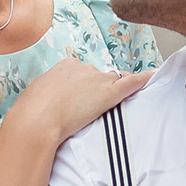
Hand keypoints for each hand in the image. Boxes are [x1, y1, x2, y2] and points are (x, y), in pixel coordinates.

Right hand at [6, 58, 152, 145]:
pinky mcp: (109, 93)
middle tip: (86, 110)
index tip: (80, 98)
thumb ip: (49, 91)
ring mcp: (97, 79)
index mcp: (65, 65)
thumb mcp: (37, 94)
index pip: (83, 72)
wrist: (36, 120)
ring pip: (113, 81)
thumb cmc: (31, 112)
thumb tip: (48, 97)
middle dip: (97, 91)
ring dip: (111, 92)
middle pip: (99, 77)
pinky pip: (132, 83)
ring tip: (105, 108)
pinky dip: (144, 79)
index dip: (84, 86)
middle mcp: (83, 68)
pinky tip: (154, 77)